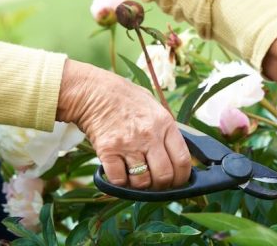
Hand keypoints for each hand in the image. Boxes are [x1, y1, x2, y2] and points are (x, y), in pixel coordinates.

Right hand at [56, 60, 190, 189]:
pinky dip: (119, 182)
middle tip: (154, 183)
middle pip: (164, 176)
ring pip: (142, 182)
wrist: (93, 91)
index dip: (181, 177)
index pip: (182, 160)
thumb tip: (176, 156)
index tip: (176, 181)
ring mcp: (128, 144)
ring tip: (134, 175)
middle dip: (160, 185)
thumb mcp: (154, 107)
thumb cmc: (125, 99)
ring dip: (139, 184)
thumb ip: (166, 130)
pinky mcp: (108, 151)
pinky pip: (119, 180)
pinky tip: (119, 172)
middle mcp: (149, 135)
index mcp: (165, 124)